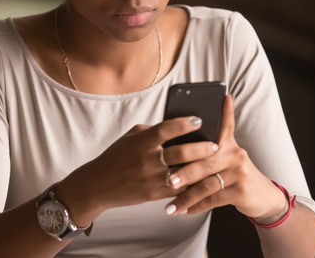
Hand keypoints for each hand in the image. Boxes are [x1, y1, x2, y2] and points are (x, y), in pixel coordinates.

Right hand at [56, 114, 217, 225]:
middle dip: (201, 148)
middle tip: (216, 145)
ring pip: (183, 173)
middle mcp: (147, 160)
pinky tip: (203, 180)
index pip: (166, 129)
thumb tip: (176, 126)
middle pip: (180, 152)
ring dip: (200, 168)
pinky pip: (178, 190)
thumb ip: (152, 131)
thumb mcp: (130, 138)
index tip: (199, 120)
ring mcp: (151, 178)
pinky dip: (192, 185)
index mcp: (141, 142)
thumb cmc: (116, 157)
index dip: (184, 124)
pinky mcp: (153, 194)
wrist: (98, 185)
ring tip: (214, 163)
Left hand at [161, 95, 286, 219]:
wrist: (261, 195)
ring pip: (207, 184)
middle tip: (167, 180)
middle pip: (205, 161)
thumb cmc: (233, 174)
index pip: (225, 124)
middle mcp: (236, 154)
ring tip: (170, 206)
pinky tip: (183, 211)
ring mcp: (240, 172)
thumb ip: (207, 149)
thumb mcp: (226, 157)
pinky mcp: (241, 191)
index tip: (222, 97)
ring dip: (186, 197)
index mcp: (228, 143)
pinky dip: (196, 207)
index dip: (225, 110)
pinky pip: (213, 199)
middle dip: (184, 172)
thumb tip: (178, 141)